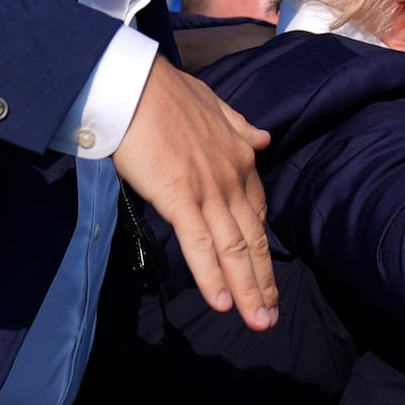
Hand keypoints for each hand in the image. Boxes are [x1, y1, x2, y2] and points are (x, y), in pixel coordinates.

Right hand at [112, 57, 276, 328]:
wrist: (134, 83)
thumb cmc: (165, 92)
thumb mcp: (215, 106)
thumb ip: (240, 127)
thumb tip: (263, 139)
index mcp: (240, 158)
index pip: (257, 214)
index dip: (261, 250)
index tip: (265, 278)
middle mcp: (232, 178)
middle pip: (251, 239)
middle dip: (262, 281)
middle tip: (269, 317)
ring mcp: (208, 189)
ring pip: (233, 248)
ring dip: (246, 289)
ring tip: (257, 321)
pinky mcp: (179, 196)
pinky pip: (199, 243)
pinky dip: (212, 275)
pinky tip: (221, 302)